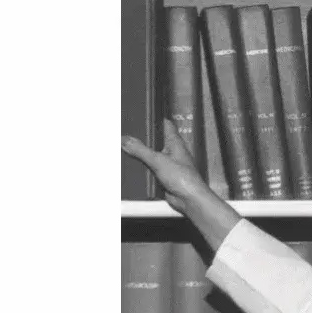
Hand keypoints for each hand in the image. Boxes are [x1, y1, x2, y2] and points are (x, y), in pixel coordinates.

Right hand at [123, 118, 241, 248]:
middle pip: (156, 140)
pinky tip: (129, 164)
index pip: (166, 125)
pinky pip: (150, 169)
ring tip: (123, 145)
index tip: (143, 113)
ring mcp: (168, 164)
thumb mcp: (158, 160)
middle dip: (143, 137)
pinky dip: (141, 167)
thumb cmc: (181, 177)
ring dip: (140, 153)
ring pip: (151, 155)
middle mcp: (172, 152)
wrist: (188, 199)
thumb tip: (124, 139)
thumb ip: (141, 150)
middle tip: (126, 130)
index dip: (156, 119)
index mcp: (175, 143)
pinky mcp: (163, 176)